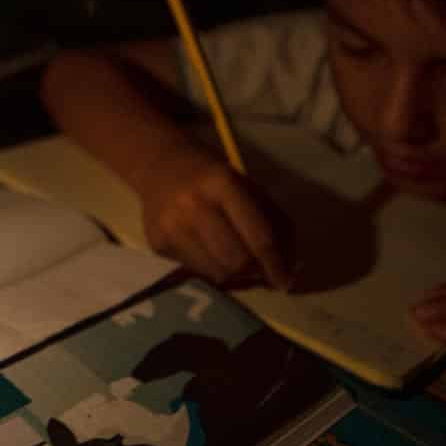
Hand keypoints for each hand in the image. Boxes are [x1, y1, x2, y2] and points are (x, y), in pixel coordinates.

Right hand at [139, 141, 294, 289]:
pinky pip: (196, 272)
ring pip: (217, 275)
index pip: (258, 237)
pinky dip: (212, 271)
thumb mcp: (248, 186)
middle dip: (255, 273)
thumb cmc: (212, 176)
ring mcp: (171, 227)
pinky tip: (213, 255)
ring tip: (239, 264)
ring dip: (236, 277)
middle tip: (262, 272)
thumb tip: (289, 266)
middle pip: (237, 262)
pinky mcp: (156, 243)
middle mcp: (193, 206)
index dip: (276, 264)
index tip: (285, 281)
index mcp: (223, 184)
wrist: (159, 164)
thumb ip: (273, 222)